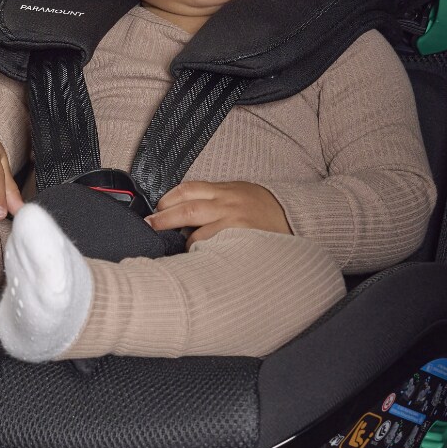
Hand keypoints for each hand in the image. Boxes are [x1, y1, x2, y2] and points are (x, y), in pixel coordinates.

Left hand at [146, 181, 290, 247]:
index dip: (167, 199)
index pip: (188, 189)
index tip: (154, 210)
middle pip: (186, 208)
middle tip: (149, 227)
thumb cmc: (264, 209)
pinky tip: (198, 258)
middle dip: (163, 219)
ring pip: (197, 232)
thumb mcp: (239, 194)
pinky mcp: (241, 238)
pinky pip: (214, 246)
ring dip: (184, 241)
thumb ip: (214, 199)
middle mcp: (227, 203)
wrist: (297, 217)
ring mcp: (234, 222)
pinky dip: (202, 252)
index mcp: (224, 190)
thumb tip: (183, 209)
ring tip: (177, 248)